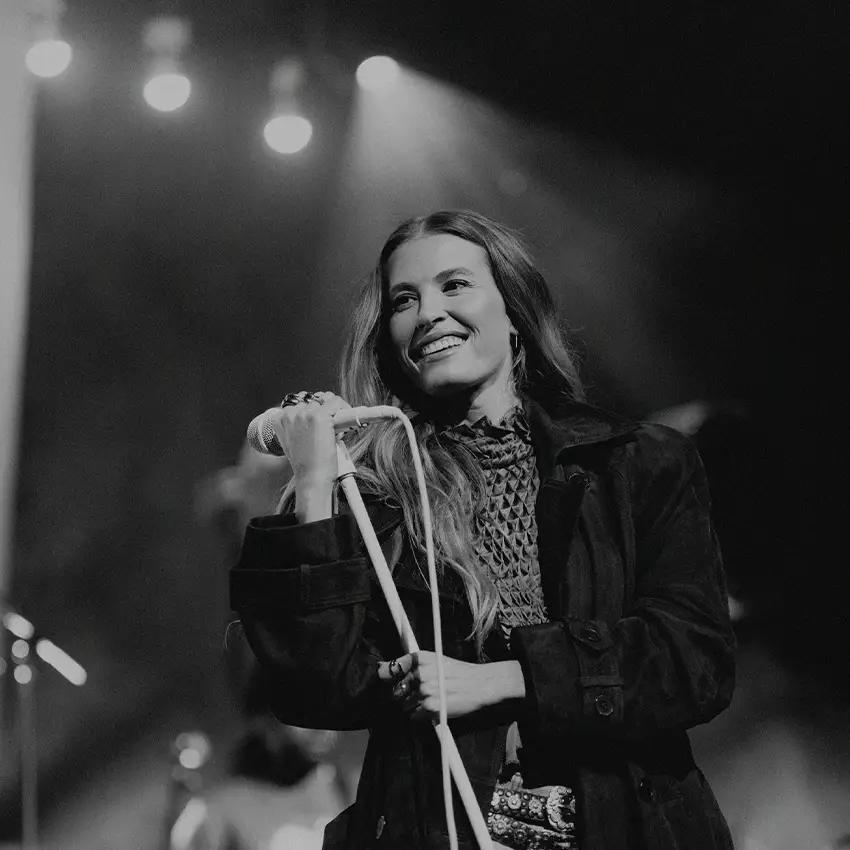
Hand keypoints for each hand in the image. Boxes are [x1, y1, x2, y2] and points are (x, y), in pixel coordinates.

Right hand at [268, 391, 350, 487]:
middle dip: (325, 413)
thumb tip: (317, 418)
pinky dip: (344, 409)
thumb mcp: (295, 442)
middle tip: (332, 428)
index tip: (322, 420)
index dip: (314, 411)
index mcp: (281, 420)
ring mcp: (304, 414)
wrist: (311, 477)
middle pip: (314, 401)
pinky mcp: (319, 416)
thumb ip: (300, 428)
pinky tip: (346, 424)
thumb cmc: (306, 464)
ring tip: (338, 430)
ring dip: (335, 413)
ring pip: (326, 401)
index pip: (299, 404)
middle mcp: (290, 414)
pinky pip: (336, 402)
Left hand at [379, 652, 525, 720]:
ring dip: (412, 706)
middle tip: (417, 694)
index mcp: (420, 658)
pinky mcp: (429, 707)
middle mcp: (419, 673)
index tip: (384, 678)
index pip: (391, 668)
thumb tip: (385, 669)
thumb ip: (413, 665)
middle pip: (396, 690)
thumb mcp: (435, 660)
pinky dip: (420, 716)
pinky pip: (414, 716)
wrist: (480, 684)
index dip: (385, 675)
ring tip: (429, 700)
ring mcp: (424, 691)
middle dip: (402, 695)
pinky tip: (433, 708)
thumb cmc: (459, 673)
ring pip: (404, 705)